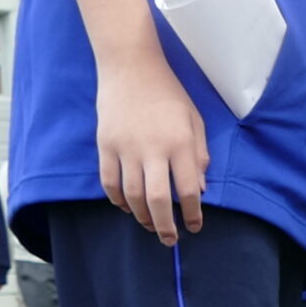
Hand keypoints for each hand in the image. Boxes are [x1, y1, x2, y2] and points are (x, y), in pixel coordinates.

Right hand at [96, 52, 207, 245]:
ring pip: (132, 196)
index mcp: (180, 143)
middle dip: (165, 226)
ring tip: (150, 224)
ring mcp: (125, 148)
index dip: (192, 213)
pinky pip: (109, 182)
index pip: (188, 190)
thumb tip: (200, 189)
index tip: (195, 225)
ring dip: (142, 216)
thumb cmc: (168, 93)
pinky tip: (127, 207)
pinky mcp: (105, 145)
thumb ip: (199, 156)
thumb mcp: (194, 120)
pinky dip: (117, 200)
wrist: (130, 66)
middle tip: (170, 240)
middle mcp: (153, 149)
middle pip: (157, 200)